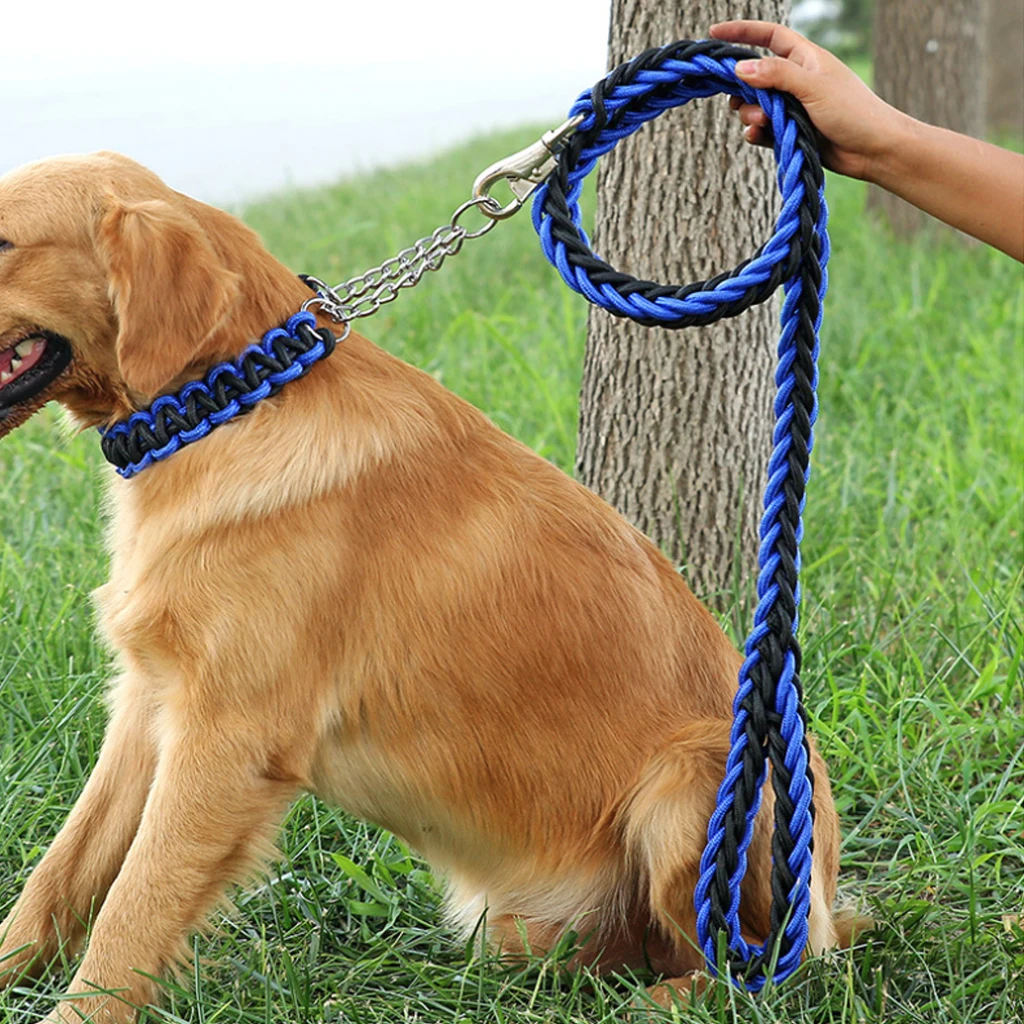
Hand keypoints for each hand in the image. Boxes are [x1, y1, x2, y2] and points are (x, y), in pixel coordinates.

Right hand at [710, 20, 907, 181]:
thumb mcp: (812, 86)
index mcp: (805, 59)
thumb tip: (740, 67)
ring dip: (750, 114)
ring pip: (755, 106)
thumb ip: (776, 74)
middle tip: (737, 101)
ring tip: (761, 124)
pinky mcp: (790, 132)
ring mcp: (792, 107)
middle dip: (742, 88)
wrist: (873, 150)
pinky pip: (762, 131)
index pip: (769, 36)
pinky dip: (756, 134)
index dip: (743, 32)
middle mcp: (796, 81)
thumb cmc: (852, 111)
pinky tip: (758, 138)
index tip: (715, 33)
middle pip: (754, 76)